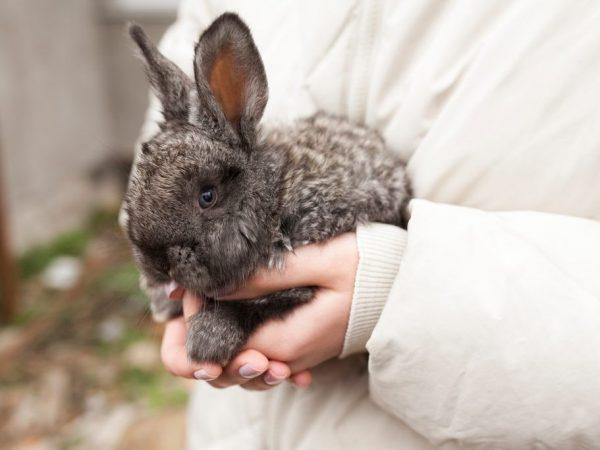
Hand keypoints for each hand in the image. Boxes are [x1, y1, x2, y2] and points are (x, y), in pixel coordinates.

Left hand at [160, 232, 357, 389]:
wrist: (406, 283)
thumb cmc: (368, 268)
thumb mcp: (321, 261)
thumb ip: (268, 275)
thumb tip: (218, 285)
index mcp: (288, 341)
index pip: (225, 346)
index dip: (201, 318)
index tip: (195, 285)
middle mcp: (290, 358)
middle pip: (229, 364)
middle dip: (202, 336)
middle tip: (194, 294)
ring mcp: (298, 355)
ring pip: (243, 363)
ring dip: (221, 338)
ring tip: (209, 301)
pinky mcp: (304, 346)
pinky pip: (262, 354)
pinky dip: (242, 340)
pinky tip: (236, 313)